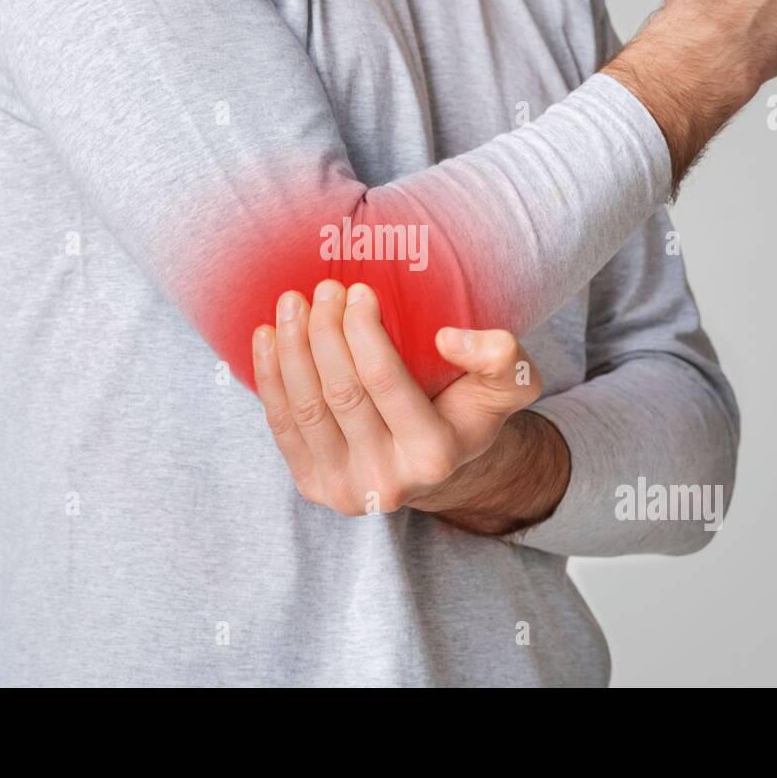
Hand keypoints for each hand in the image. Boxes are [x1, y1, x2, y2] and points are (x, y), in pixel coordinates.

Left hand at [251, 280, 565, 530]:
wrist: (438, 464)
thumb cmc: (469, 409)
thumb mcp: (509, 383)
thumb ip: (501, 356)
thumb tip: (448, 338)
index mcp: (435, 455)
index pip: (385, 382)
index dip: (362, 332)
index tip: (357, 290)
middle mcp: (388, 482)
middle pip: (341, 394)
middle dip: (324, 332)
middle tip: (324, 288)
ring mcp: (346, 489)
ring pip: (305, 409)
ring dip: (291, 348)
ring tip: (292, 302)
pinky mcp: (314, 487)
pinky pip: (281, 427)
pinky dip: (269, 377)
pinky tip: (267, 336)